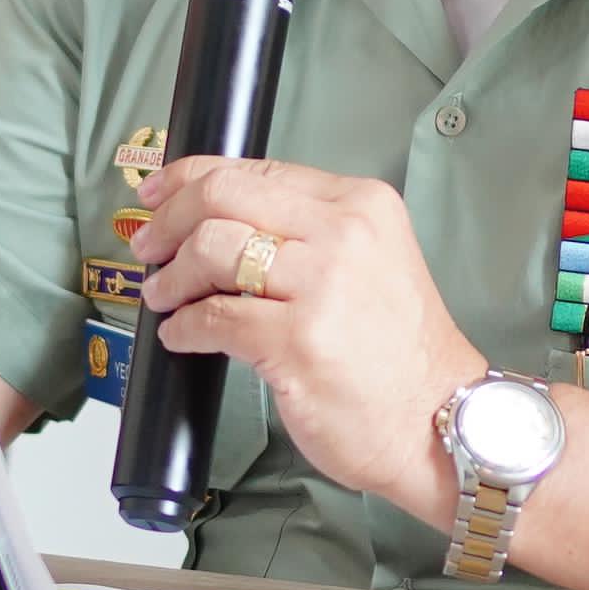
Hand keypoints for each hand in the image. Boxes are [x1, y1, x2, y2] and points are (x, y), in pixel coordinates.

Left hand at [129, 158, 485, 513]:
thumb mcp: (372, 261)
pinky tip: (184, 334)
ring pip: (211, 250)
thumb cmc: (401, 352)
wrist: (439, 419)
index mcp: (361, 205)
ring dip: (173, 276)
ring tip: (166, 295)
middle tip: (149, 245)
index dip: (192, 178)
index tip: (160, 195)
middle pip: (224, 197)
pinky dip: (184, 326)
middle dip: (170, 219)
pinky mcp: (296, 343)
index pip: (257, 169)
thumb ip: (307, 233)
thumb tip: (218, 220)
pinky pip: (213, 318)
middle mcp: (344, 235)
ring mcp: (321, 288)